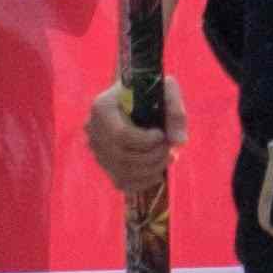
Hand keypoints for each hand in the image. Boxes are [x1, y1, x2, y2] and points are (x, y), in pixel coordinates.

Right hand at [83, 84, 182, 199]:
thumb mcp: (166, 90)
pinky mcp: (104, 163)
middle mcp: (93, 130)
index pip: (121, 135)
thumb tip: (179, 142)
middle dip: (152, 157)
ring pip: (122, 173)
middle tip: (170, 149)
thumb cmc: (150, 89)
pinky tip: (158, 172)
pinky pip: (121, 182)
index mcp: (102, 107)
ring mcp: (96, 149)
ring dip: (151, 170)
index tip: (162, 135)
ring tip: (168, 157)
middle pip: (122, 157)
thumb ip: (175, 112)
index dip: (146, 141)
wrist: (134, 96)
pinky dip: (143, 182)